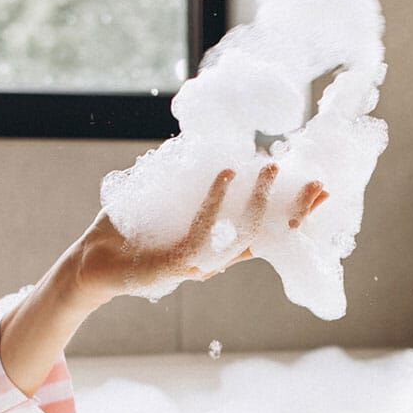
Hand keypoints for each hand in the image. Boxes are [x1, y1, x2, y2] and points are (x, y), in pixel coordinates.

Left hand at [67, 164, 328, 304]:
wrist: (91, 261)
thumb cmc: (130, 230)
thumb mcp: (167, 201)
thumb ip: (192, 182)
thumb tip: (216, 147)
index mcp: (218, 246)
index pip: (266, 229)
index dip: (295, 212)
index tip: (321, 189)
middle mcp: (215, 259)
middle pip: (265, 236)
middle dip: (294, 211)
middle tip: (319, 184)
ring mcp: (198, 264)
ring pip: (240, 234)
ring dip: (259, 200)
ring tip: (272, 167)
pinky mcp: (175, 265)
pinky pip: (202, 231)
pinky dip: (216, 201)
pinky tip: (226, 175)